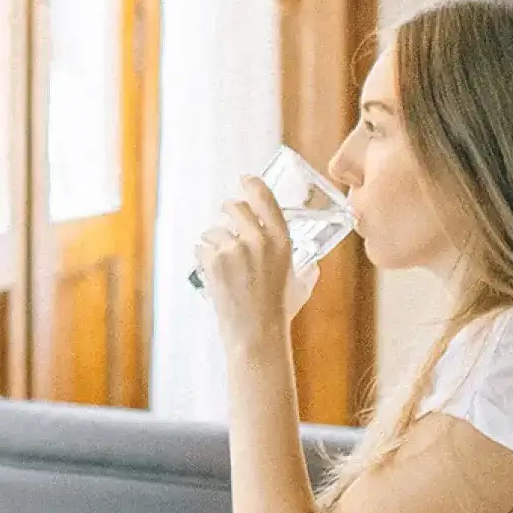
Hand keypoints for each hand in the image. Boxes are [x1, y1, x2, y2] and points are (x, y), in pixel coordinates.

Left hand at [191, 178, 313, 344]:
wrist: (256, 334)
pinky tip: (210, 269)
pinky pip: (200, 248)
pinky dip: (202, 256)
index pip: (265, 198)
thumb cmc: (280, 311)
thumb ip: (306, 269)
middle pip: (234, 208)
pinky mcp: (214, 262)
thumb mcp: (301, 285)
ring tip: (219, 257)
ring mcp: (234, 249)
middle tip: (225, 214)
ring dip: (212, 239)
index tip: (244, 178)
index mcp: (283, 240)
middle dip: (227, 210)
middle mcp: (259, 239)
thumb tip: (311, 264)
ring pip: (213, 230)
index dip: (252, 184)